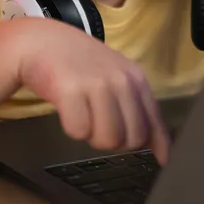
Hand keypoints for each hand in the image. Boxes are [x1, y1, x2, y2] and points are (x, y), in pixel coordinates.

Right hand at [7, 18, 169, 163]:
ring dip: (92, 136)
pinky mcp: (71, 90)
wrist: (41, 41)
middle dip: (115, 141)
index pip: (154, 120)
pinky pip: (79, 132)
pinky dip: (71, 128)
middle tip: (98, 124)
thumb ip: (135, 107)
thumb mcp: (114, 77)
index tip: (161, 162)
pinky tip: (67, 109)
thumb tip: (161, 151)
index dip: (158, 146)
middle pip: (132, 139)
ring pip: (108, 139)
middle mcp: (121, 80)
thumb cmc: (79, 64)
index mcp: (135, 78)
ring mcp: (97, 84)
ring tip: (83, 115)